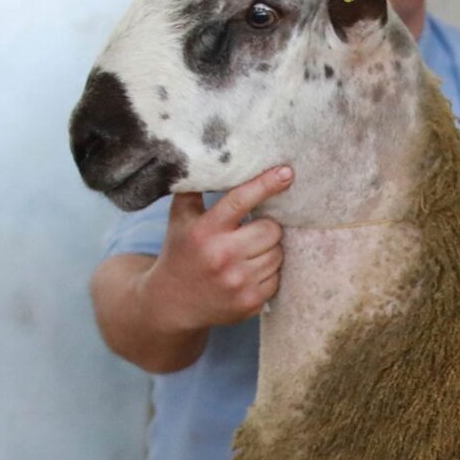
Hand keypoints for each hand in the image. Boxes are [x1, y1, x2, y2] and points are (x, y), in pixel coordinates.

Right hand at [142, 165, 293, 331]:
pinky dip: (269, 272)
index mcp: (205, 231)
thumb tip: (217, 157)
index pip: (241, 200)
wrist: (172, 302)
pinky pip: (278, 277)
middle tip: (252, 232)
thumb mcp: (180, 217)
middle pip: (271, 230)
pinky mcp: (251, 302)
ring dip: (269, 250)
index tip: (286, 172)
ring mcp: (238, 282)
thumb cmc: (181, 251)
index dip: (266, 184)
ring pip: (278, 254)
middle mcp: (222, 256)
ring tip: (248, 253)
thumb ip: (196, 188)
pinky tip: (249, 272)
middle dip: (266, 228)